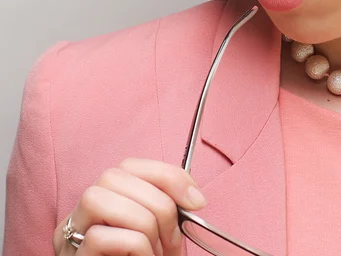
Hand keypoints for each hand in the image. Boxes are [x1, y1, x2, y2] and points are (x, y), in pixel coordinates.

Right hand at [52, 158, 206, 255]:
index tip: (197, 201)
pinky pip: (101, 237)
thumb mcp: (159, 232)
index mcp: (104, 200)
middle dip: (158, 203)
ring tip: (157, 253)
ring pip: (101, 199)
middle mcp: (80, 214)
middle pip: (114, 176)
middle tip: (174, 240)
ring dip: (145, 225)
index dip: (168, 175)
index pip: (129, 165)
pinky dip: (136, 247)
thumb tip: (193, 198)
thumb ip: (166, 207)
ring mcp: (70, 237)